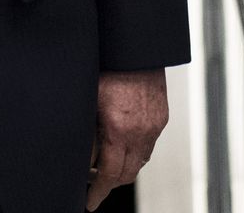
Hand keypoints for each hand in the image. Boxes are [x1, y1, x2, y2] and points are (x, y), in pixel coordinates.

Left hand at [86, 70, 167, 209]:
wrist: (135, 46)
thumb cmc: (108, 66)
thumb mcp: (86, 101)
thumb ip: (85, 134)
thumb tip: (82, 158)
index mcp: (119, 129)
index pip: (110, 175)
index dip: (98, 192)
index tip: (90, 201)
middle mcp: (141, 131)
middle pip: (128, 174)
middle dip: (110, 182)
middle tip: (92, 180)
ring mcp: (154, 124)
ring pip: (140, 161)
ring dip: (124, 166)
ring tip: (105, 160)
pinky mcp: (161, 117)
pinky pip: (149, 144)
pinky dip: (135, 150)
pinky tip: (122, 141)